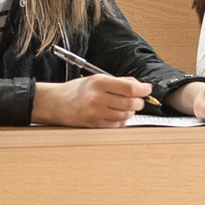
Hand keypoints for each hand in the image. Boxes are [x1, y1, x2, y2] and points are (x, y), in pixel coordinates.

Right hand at [32, 74, 151, 126]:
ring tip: (126, 106)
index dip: (142, 90)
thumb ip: (119, 81)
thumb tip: (140, 86)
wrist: (57, 104)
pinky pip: (117, 125)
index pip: (129, 88)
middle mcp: (97, 98)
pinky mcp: (95, 125)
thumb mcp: (97, 79)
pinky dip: (122, 120)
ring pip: (126, 115)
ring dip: (130, 111)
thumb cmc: (77, 90)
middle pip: (130, 103)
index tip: (147, 89)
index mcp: (98, 82)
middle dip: (139, 102)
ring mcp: (96, 113)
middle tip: (138, 99)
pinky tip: (117, 114)